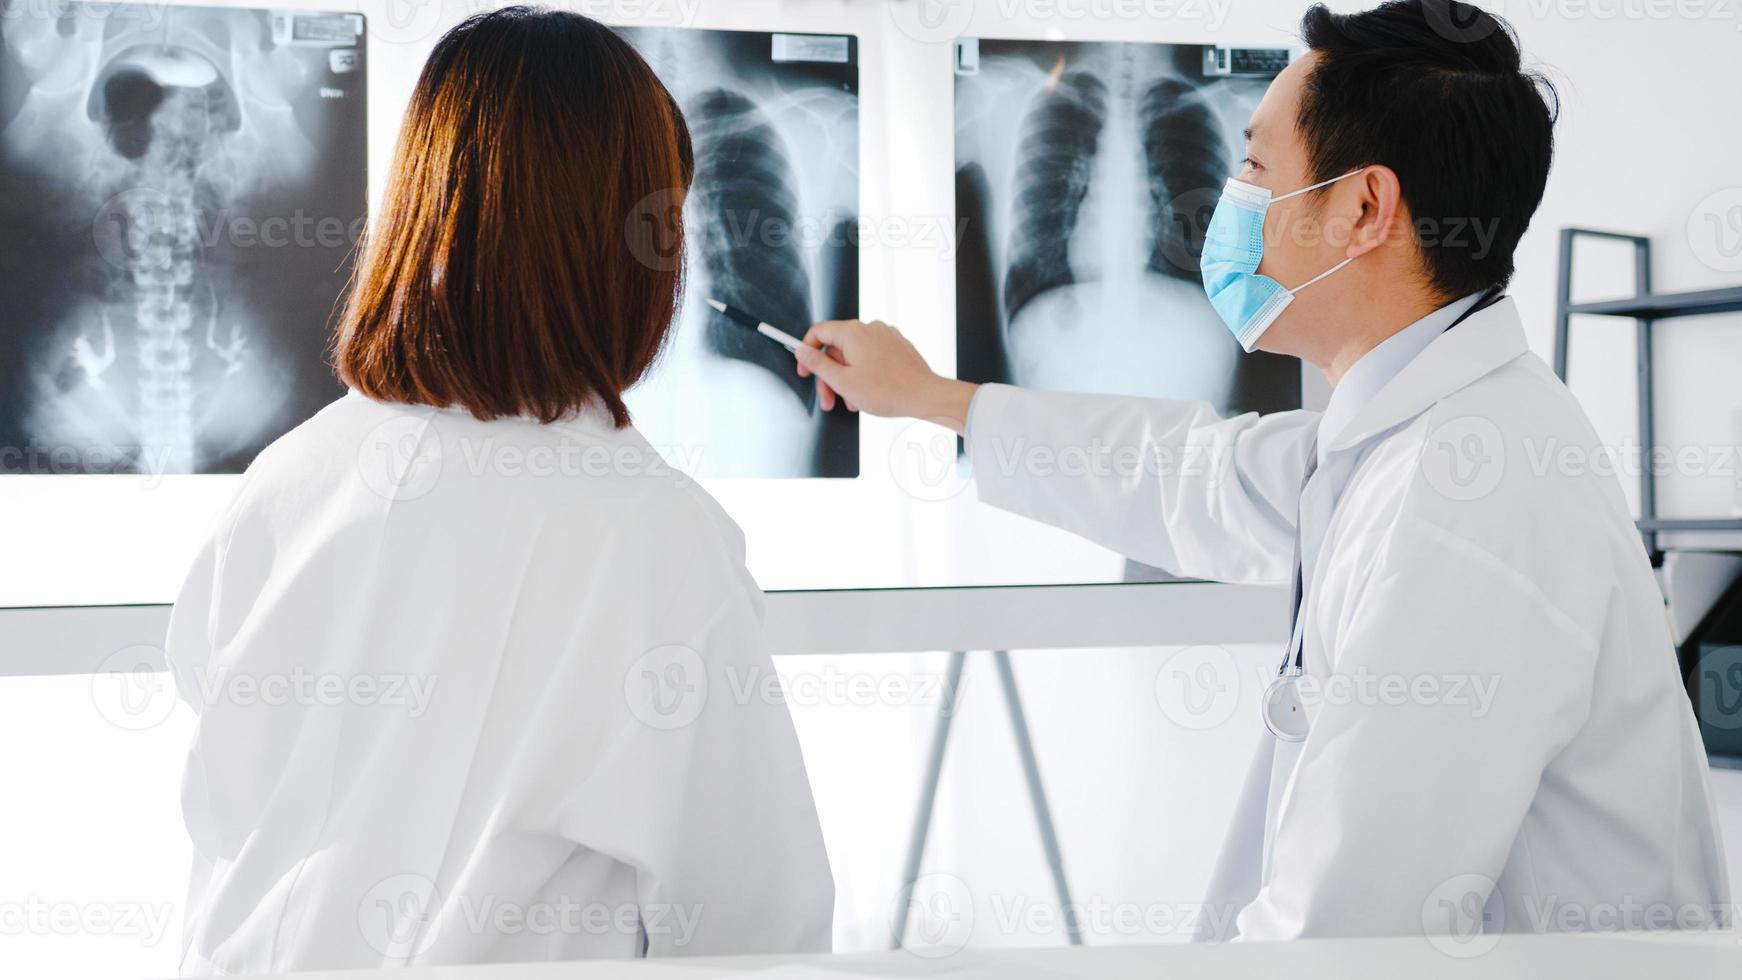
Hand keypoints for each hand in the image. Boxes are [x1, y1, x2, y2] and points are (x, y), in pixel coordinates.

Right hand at [793, 320, 978, 432]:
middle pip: (837, 348)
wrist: (924, 396)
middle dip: (830, 376)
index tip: (805, 370)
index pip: (819, 332)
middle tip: (829, 398)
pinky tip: (867, 394)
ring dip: (847, 379)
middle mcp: (870, 328)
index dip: (807, 352)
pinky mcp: (897, 347)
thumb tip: (802, 351)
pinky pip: (871, 357)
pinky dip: (864, 374)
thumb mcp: (842, 382)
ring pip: (854, 356)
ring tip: (852, 401)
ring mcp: (885, 336)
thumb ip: (817, 364)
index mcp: (853, 332)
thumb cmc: (889, 391)